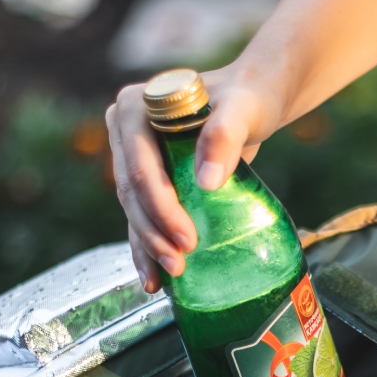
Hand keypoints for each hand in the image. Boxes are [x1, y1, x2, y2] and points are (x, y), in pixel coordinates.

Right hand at [106, 64, 282, 292]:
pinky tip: (154, 277)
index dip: (161, 207)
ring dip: (148, 246)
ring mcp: (131, 155)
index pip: (141, 168)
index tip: (188, 239)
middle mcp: (123, 131)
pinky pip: (141, 215)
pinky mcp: (146, 177)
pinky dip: (147, 246)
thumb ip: (224, 136)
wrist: (253, 101)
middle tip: (180, 264)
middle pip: (131, 193)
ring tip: (168, 277)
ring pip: (133, 209)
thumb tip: (207, 182)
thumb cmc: (248, 98)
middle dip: (153, 233)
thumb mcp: (242, 111)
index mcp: (133, 108)